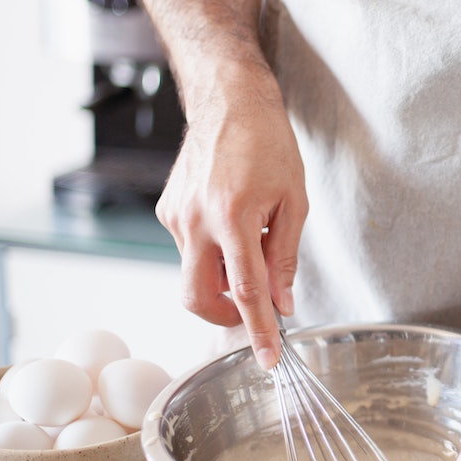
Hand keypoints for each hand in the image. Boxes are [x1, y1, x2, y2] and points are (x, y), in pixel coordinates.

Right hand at [155, 71, 306, 369]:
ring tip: (251, 239)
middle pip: (198, 297)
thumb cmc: (269, 145)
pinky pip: (189, 248)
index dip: (259, 330)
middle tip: (252, 312)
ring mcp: (175, 216)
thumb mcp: (294, 201)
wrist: (229, 101)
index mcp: (232, 217)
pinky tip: (233, 221)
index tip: (267, 358)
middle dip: (224, 316)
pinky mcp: (166, 210)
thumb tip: (283, 303)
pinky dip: (214, 251)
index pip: (245, 292)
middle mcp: (195, 220)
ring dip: (223, 274)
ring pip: (195, 272)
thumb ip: (285, 257)